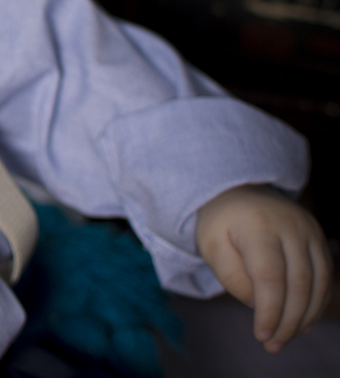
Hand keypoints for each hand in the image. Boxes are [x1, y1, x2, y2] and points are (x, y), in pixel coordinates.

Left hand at [196, 184, 332, 352]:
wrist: (237, 191)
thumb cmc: (220, 223)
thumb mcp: (211, 246)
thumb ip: (233, 277)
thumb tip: (260, 306)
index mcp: (258, 226)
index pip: (270, 277)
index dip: (269, 311)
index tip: (260, 335)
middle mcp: (291, 226)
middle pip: (299, 284)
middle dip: (288, 321)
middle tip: (272, 345)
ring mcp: (310, 231)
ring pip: (319, 283)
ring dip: (305, 316)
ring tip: (285, 338)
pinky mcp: (318, 239)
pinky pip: (325, 277)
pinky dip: (315, 303)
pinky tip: (301, 322)